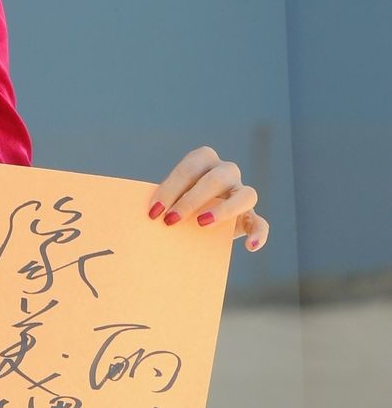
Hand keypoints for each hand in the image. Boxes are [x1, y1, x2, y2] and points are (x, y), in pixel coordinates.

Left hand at [147, 146, 267, 253]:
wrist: (191, 223)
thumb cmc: (174, 205)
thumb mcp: (166, 198)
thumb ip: (160, 201)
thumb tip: (146, 216)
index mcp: (203, 161)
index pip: (190, 167)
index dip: (171, 188)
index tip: (154, 212)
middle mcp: (226, 172)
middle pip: (216, 178)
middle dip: (191, 199)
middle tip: (170, 221)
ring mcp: (241, 192)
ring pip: (246, 194)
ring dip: (224, 210)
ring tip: (201, 224)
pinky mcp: (250, 216)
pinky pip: (261, 222)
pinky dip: (259, 234)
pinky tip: (250, 247)